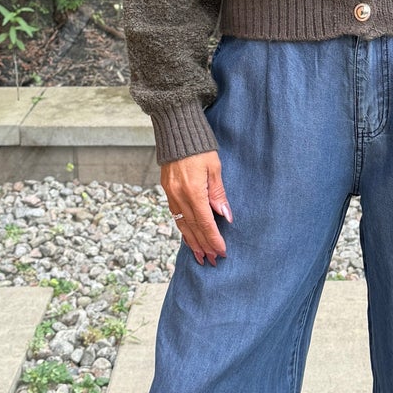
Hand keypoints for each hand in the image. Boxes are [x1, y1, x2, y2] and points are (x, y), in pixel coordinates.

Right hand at [161, 150, 230, 264]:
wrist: (175, 132)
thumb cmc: (199, 148)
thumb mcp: (214, 168)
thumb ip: (218, 193)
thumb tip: (225, 216)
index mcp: (193, 191)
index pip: (205, 222)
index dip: (214, 239)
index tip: (222, 252)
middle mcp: (179, 196)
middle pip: (193, 228)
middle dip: (203, 246)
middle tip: (213, 261)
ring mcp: (171, 195)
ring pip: (182, 225)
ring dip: (192, 242)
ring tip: (201, 256)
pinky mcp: (167, 191)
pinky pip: (176, 216)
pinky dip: (183, 229)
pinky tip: (189, 237)